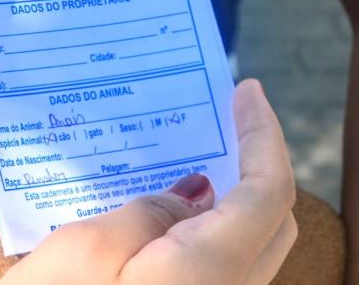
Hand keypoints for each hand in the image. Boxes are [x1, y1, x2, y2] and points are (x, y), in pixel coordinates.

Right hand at [0, 79, 297, 284]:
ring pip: (245, 245)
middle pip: (270, 221)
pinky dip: (205, 225)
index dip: (264, 135)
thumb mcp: (88, 248)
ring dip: (231, 195)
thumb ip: (149, 212)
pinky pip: (214, 263)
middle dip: (255, 162)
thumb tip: (192, 193)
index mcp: (210, 269)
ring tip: (190, 156)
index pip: (267, 191)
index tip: (245, 90)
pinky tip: (163, 207)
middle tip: (222, 120)